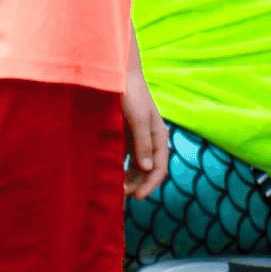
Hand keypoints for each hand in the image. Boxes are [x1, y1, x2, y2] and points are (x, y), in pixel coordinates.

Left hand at [123, 66, 169, 199]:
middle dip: (137, 185)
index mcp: (158, 136)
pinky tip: (110, 175)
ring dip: (129, 180)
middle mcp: (150, 140)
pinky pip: (125, 158)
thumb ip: (143, 144)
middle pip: (148, 170)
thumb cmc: (131, 94)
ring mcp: (136, 138)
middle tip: (120, 197)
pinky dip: (120, 169)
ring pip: (136, 167)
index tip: (136, 197)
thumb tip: (148, 169)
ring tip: (115, 190)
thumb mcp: (138, 119)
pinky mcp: (124, 136)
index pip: (160, 167)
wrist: (118, 74)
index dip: (151, 184)